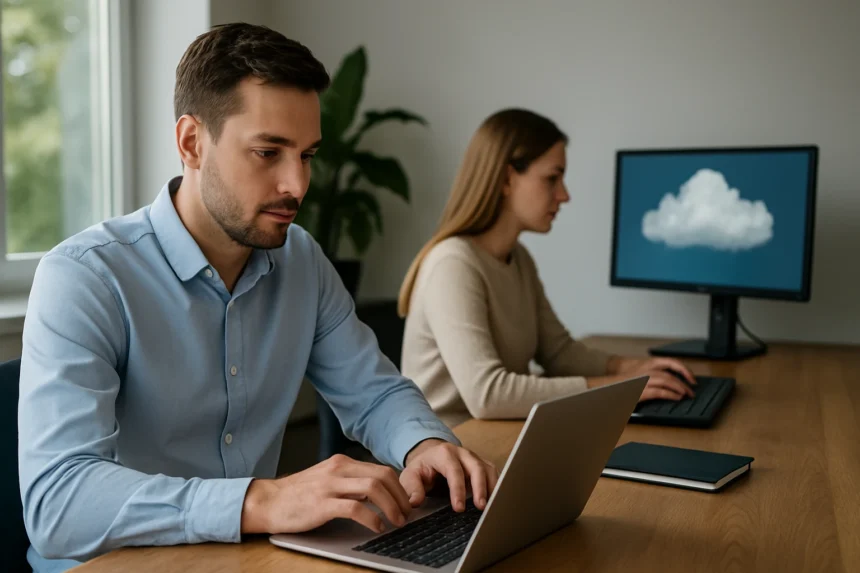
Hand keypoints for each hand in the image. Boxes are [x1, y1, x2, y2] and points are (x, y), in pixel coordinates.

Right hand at [241, 454, 412, 534]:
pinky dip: (372, 518)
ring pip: (373, 488)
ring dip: (391, 506)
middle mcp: (338, 469)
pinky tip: (377, 527)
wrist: (267, 501)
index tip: (406, 502)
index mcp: (342, 463)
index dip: (399, 487)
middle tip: (407, 513)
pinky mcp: (322, 504)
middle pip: (382, 476)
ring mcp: (330, 485)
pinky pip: (355, 508)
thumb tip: (378, 493)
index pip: (380, 470)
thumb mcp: (327, 479)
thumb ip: (350, 482)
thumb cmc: (298, 494)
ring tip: (397, 521)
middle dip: (400, 496)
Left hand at [400, 439, 499, 512]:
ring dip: (492, 488)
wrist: (430, 457)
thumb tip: (415, 502)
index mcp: (444, 454)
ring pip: (488, 469)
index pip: (454, 471)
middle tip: (481, 507)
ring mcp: (474, 458)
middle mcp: (462, 453)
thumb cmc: (422, 468)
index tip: (459, 508)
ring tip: (492, 507)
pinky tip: (496, 501)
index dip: (458, 489)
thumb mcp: (410, 476)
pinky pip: (493, 473)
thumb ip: (412, 488)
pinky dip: (497, 486)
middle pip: (476, 467)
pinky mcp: (482, 465)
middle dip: (480, 487)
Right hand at [600, 356, 695, 401]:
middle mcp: (646, 370)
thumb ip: (653, 375)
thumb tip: (671, 381)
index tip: (691, 377)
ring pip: (667, 381)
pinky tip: (677, 398)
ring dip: (679, 388)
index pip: (670, 362)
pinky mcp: (641, 391)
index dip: (684, 369)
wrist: (609, 387)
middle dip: (684, 382)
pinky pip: (660, 392)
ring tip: (686, 394)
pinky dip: (670, 394)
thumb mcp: (641, 375)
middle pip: (670, 373)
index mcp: (647, 365)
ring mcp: (644, 380)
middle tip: (691, 389)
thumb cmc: (624, 383)